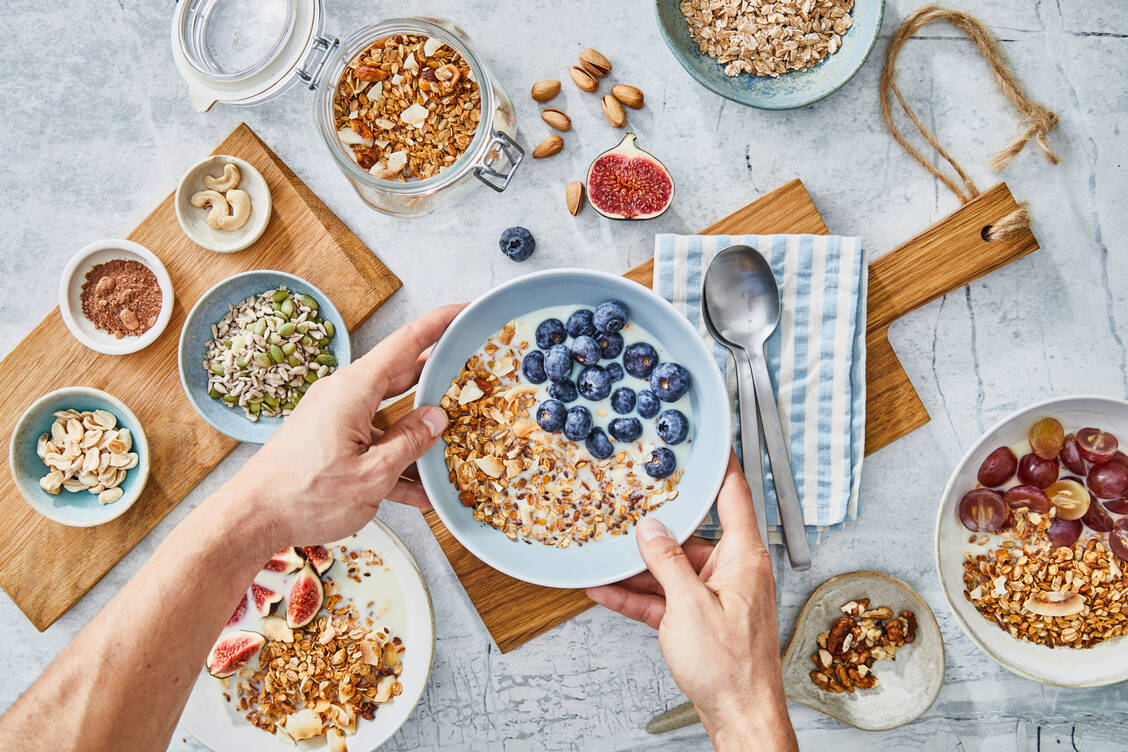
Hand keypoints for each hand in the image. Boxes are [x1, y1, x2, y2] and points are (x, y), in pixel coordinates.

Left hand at [228, 304, 463, 551]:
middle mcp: (344, 396)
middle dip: (438, 374)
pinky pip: (373, 443)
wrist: (251, 519)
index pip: (407, 343)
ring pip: (390, 414)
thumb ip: (409, 444)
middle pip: (402, 375)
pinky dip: (396, 462)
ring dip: (420, 430)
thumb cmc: (305, 496)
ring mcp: (336, 419)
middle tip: (472, 370)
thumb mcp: (371, 476)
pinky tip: (423, 492)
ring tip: (457, 436)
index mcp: (354, 390)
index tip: (465, 309)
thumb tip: (437, 418)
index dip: (439, 323)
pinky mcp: (330, 443)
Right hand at [587, 453, 796, 751]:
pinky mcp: (700, 619)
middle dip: (659, 522)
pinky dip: (638, 594)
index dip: (721, 464)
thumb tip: (650, 530)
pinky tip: (606, 589)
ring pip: (673, 567)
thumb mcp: (688, 606)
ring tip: (605, 551)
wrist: (739, 716)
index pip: (734, 495)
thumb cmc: (730, 667)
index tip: (709, 440)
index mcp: (744, 558)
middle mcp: (733, 571)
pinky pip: (665, 598)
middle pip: (693, 533)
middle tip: (633, 496)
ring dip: (639, 565)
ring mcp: (716, 595)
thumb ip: (666, 563)